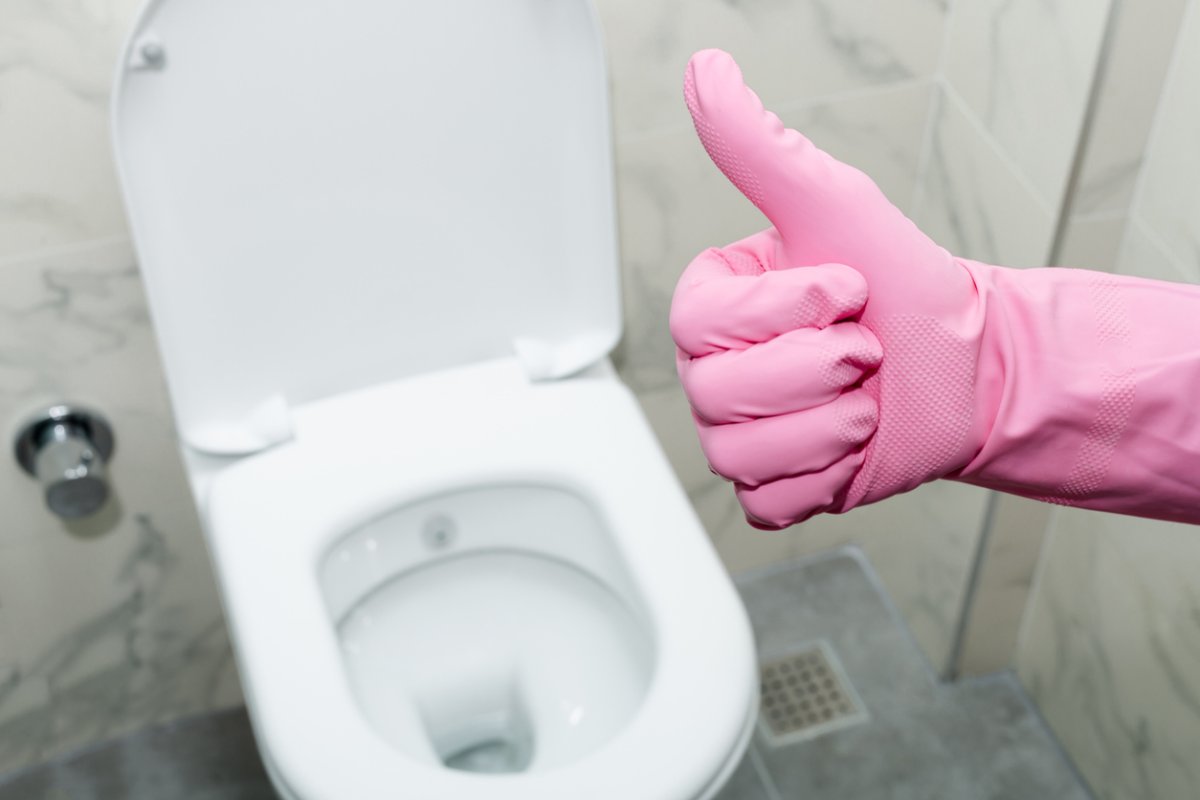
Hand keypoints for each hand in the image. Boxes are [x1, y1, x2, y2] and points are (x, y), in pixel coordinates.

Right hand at [671, 50, 993, 527]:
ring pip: (742, 454)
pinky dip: (826, 474)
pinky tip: (849, 443)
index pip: (699, 326)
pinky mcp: (768, 488)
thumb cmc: (904, 283)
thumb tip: (705, 74)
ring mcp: (735, 434)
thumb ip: (759, 147)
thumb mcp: (833, 204)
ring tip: (864, 396)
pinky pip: (769, 500)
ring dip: (830, 424)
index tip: (845, 290)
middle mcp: (711, 371)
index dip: (786, 314)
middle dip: (819, 370)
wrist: (968, 365)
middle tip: (863, 349)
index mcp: (712, 307)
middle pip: (719, 396)